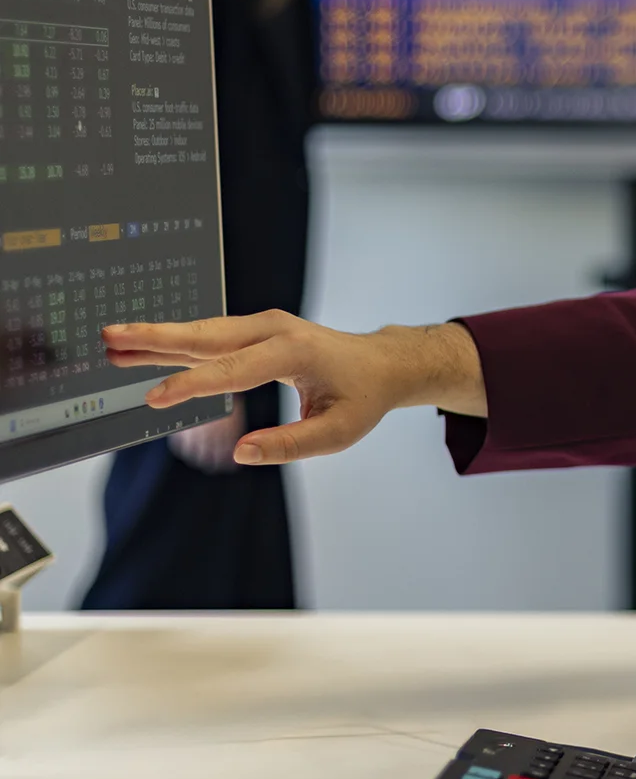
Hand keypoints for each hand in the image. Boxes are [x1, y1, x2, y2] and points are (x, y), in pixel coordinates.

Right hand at [102, 312, 485, 464]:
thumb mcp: (338, 433)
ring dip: (158, 336)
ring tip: (113, 340)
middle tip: (111, 337)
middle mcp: (275, 330)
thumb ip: (291, 445)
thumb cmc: (361, 399)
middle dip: (157, 337)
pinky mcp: (257, 330)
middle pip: (207, 336)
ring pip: (203, 332)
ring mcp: (264, 325)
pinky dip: (176, 340)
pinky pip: (211, 337)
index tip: (153, 398)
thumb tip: (243, 453)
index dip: (192, 386)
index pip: (233, 371)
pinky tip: (144, 345)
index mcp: (295, 353)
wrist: (382, 364)